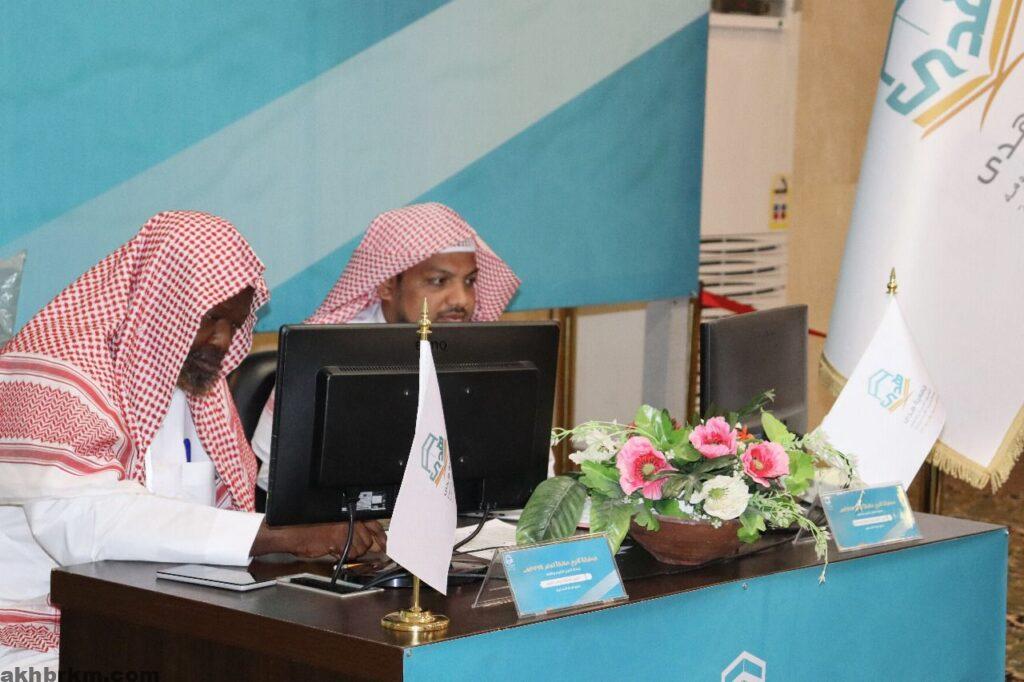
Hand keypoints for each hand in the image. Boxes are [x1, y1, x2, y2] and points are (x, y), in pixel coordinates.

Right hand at [250, 519, 386, 558]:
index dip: (381, 536)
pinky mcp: (338, 539)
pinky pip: (349, 553)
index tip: (385, 543)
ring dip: (352, 552)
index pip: (374, 523)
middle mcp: (349, 518)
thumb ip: (350, 526)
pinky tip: (333, 550)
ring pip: (361, 548)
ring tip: (338, 548)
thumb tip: (369, 540)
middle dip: (362, 547)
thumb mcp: (331, 520)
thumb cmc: (307, 525)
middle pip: (368, 539)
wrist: (290, 530)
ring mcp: (345, 528)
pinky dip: (343, 556)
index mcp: (349, 511)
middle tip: (351, 548)